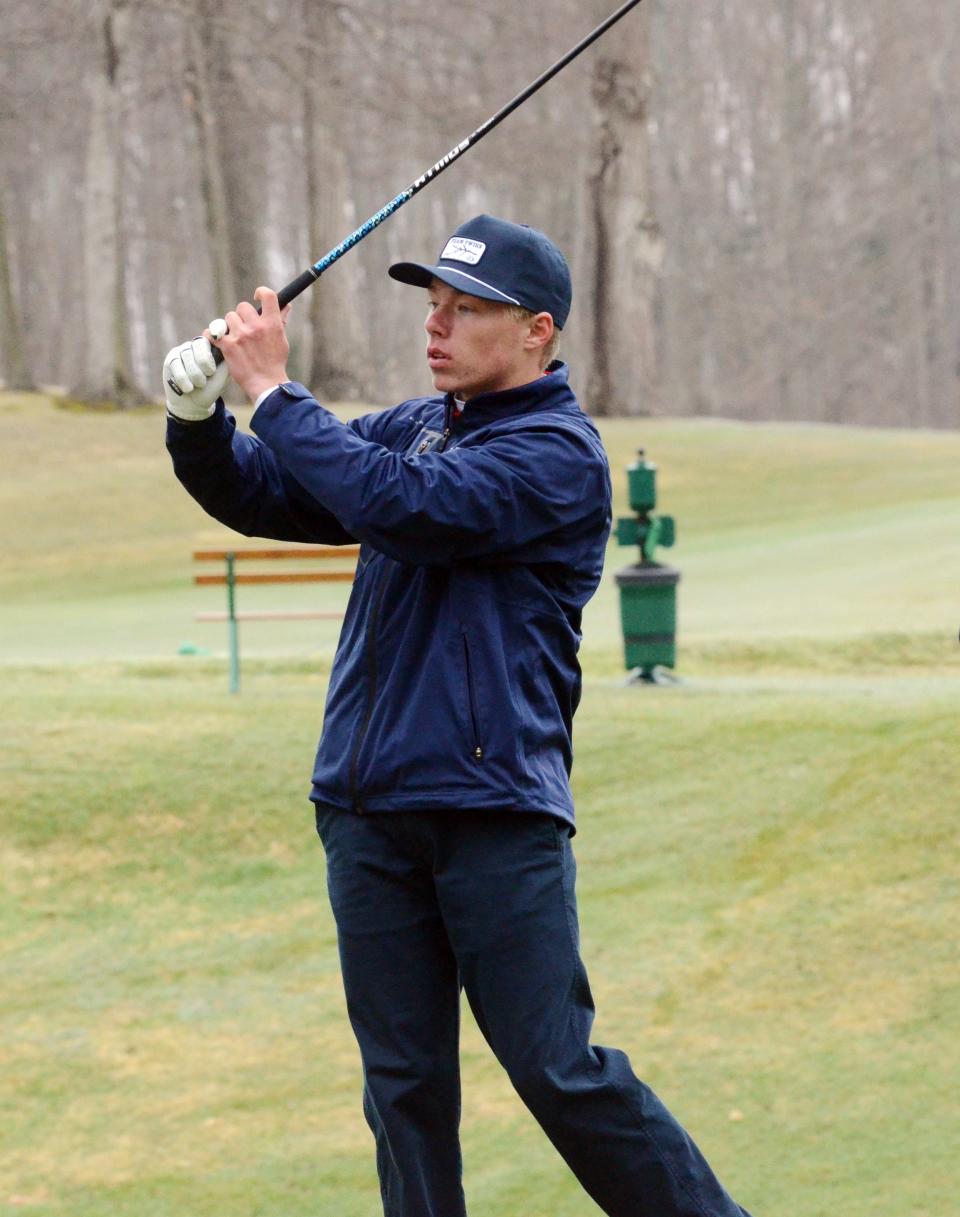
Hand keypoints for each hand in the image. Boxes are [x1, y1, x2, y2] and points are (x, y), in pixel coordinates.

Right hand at [163, 335, 227, 420]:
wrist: (194, 404)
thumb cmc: (211, 389)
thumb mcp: (223, 376)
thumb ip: (226, 360)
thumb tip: (228, 345)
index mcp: (211, 347)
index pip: (212, 338)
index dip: (212, 353)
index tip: (212, 371)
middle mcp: (196, 345)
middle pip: (199, 344)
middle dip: (204, 362)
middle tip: (207, 377)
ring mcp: (182, 351)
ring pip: (187, 355)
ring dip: (194, 374)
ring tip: (199, 385)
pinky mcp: (171, 360)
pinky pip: (176, 364)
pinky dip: (183, 379)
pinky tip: (188, 388)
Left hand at [210, 286, 290, 402]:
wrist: (266, 384)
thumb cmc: (275, 362)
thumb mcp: (282, 340)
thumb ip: (280, 321)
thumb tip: (286, 305)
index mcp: (272, 324)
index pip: (268, 295)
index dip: (260, 292)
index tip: (256, 297)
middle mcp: (256, 327)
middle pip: (242, 307)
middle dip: (242, 316)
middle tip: (244, 327)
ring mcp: (240, 335)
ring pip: (228, 318)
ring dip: (230, 326)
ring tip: (235, 338)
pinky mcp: (228, 346)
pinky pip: (213, 332)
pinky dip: (212, 335)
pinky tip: (216, 339)